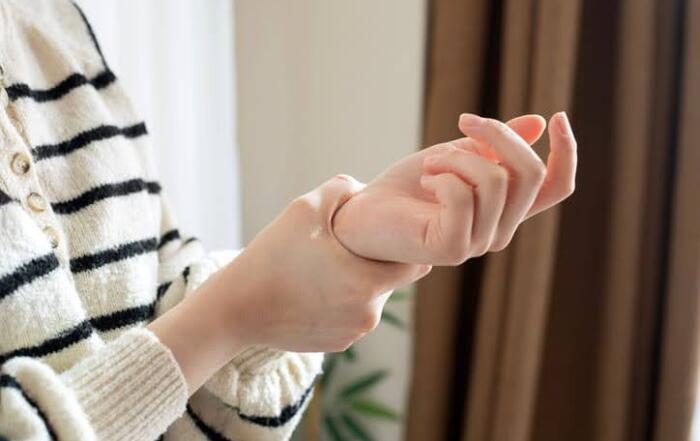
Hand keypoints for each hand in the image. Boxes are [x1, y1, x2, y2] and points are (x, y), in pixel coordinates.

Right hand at [150, 175, 429, 393]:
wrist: (236, 309)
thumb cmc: (271, 256)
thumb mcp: (304, 208)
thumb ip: (343, 189)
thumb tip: (365, 187)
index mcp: (368, 282)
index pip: (416, 265)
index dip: (405, 246)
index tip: (386, 234)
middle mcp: (368, 314)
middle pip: (392, 281)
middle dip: (378, 263)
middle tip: (347, 246)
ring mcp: (353, 333)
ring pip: (372, 300)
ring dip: (359, 283)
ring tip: (327, 267)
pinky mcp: (337, 344)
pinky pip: (352, 317)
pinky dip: (342, 302)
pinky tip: (315, 289)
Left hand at [332, 112, 576, 264]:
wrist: (362, 213)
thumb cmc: (407, 187)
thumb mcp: (457, 155)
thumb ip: (494, 145)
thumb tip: (536, 123)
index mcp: (504, 209)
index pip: (556, 187)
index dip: (567, 153)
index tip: (556, 117)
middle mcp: (498, 230)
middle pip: (529, 174)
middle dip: (498, 134)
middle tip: (463, 123)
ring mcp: (477, 244)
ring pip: (495, 180)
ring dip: (457, 156)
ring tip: (430, 163)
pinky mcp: (452, 249)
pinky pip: (464, 196)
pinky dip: (443, 175)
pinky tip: (425, 180)